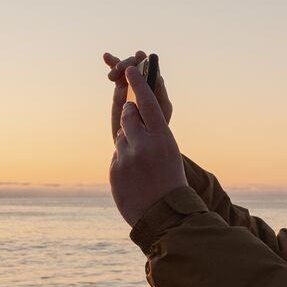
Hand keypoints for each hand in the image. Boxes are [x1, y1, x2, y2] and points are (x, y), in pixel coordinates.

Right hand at [103, 50, 172, 140]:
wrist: (136, 147)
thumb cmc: (148, 139)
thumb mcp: (149, 126)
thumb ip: (145, 112)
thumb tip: (134, 98)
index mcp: (159, 96)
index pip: (154, 75)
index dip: (145, 66)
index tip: (134, 67)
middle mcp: (148, 88)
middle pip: (140, 67)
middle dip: (130, 65)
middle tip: (120, 71)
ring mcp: (134, 88)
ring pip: (129, 68)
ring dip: (120, 65)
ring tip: (112, 75)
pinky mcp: (122, 90)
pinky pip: (119, 74)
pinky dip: (113, 63)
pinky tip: (106, 56)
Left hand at [108, 65, 185, 227]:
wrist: (166, 217)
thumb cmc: (171, 184)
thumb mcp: (169, 155)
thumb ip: (151, 135)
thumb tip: (128, 120)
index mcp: (163, 138)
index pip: (148, 102)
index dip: (139, 83)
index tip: (129, 68)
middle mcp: (144, 145)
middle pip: (127, 115)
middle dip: (129, 116)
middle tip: (135, 126)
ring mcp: (127, 158)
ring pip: (120, 137)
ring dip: (127, 144)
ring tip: (140, 163)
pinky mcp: (115, 171)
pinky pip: (116, 157)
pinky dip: (123, 163)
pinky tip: (135, 178)